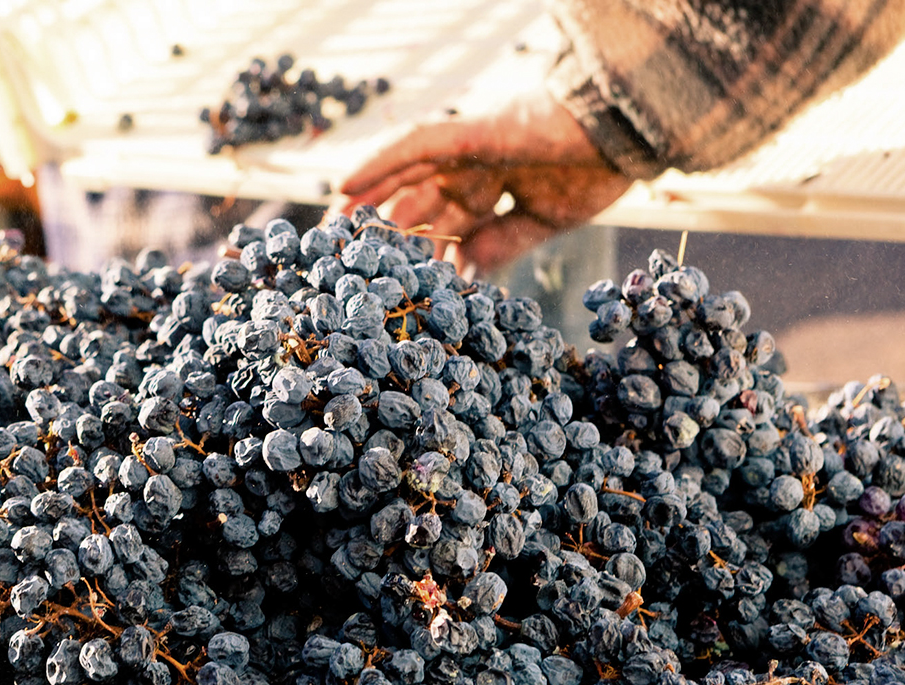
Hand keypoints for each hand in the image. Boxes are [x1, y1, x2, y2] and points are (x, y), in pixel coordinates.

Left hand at [338, 93, 633, 272]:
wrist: (631, 130)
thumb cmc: (597, 168)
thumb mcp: (543, 219)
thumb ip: (502, 244)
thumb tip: (463, 276)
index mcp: (486, 192)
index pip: (433, 226)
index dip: (402, 253)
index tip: (374, 283)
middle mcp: (469, 171)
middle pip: (407, 204)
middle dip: (371, 234)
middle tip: (334, 264)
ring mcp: (468, 151)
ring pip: (402, 178)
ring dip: (362, 203)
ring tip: (324, 231)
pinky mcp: (474, 133)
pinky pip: (417, 145)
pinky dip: (380, 162)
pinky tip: (345, 183)